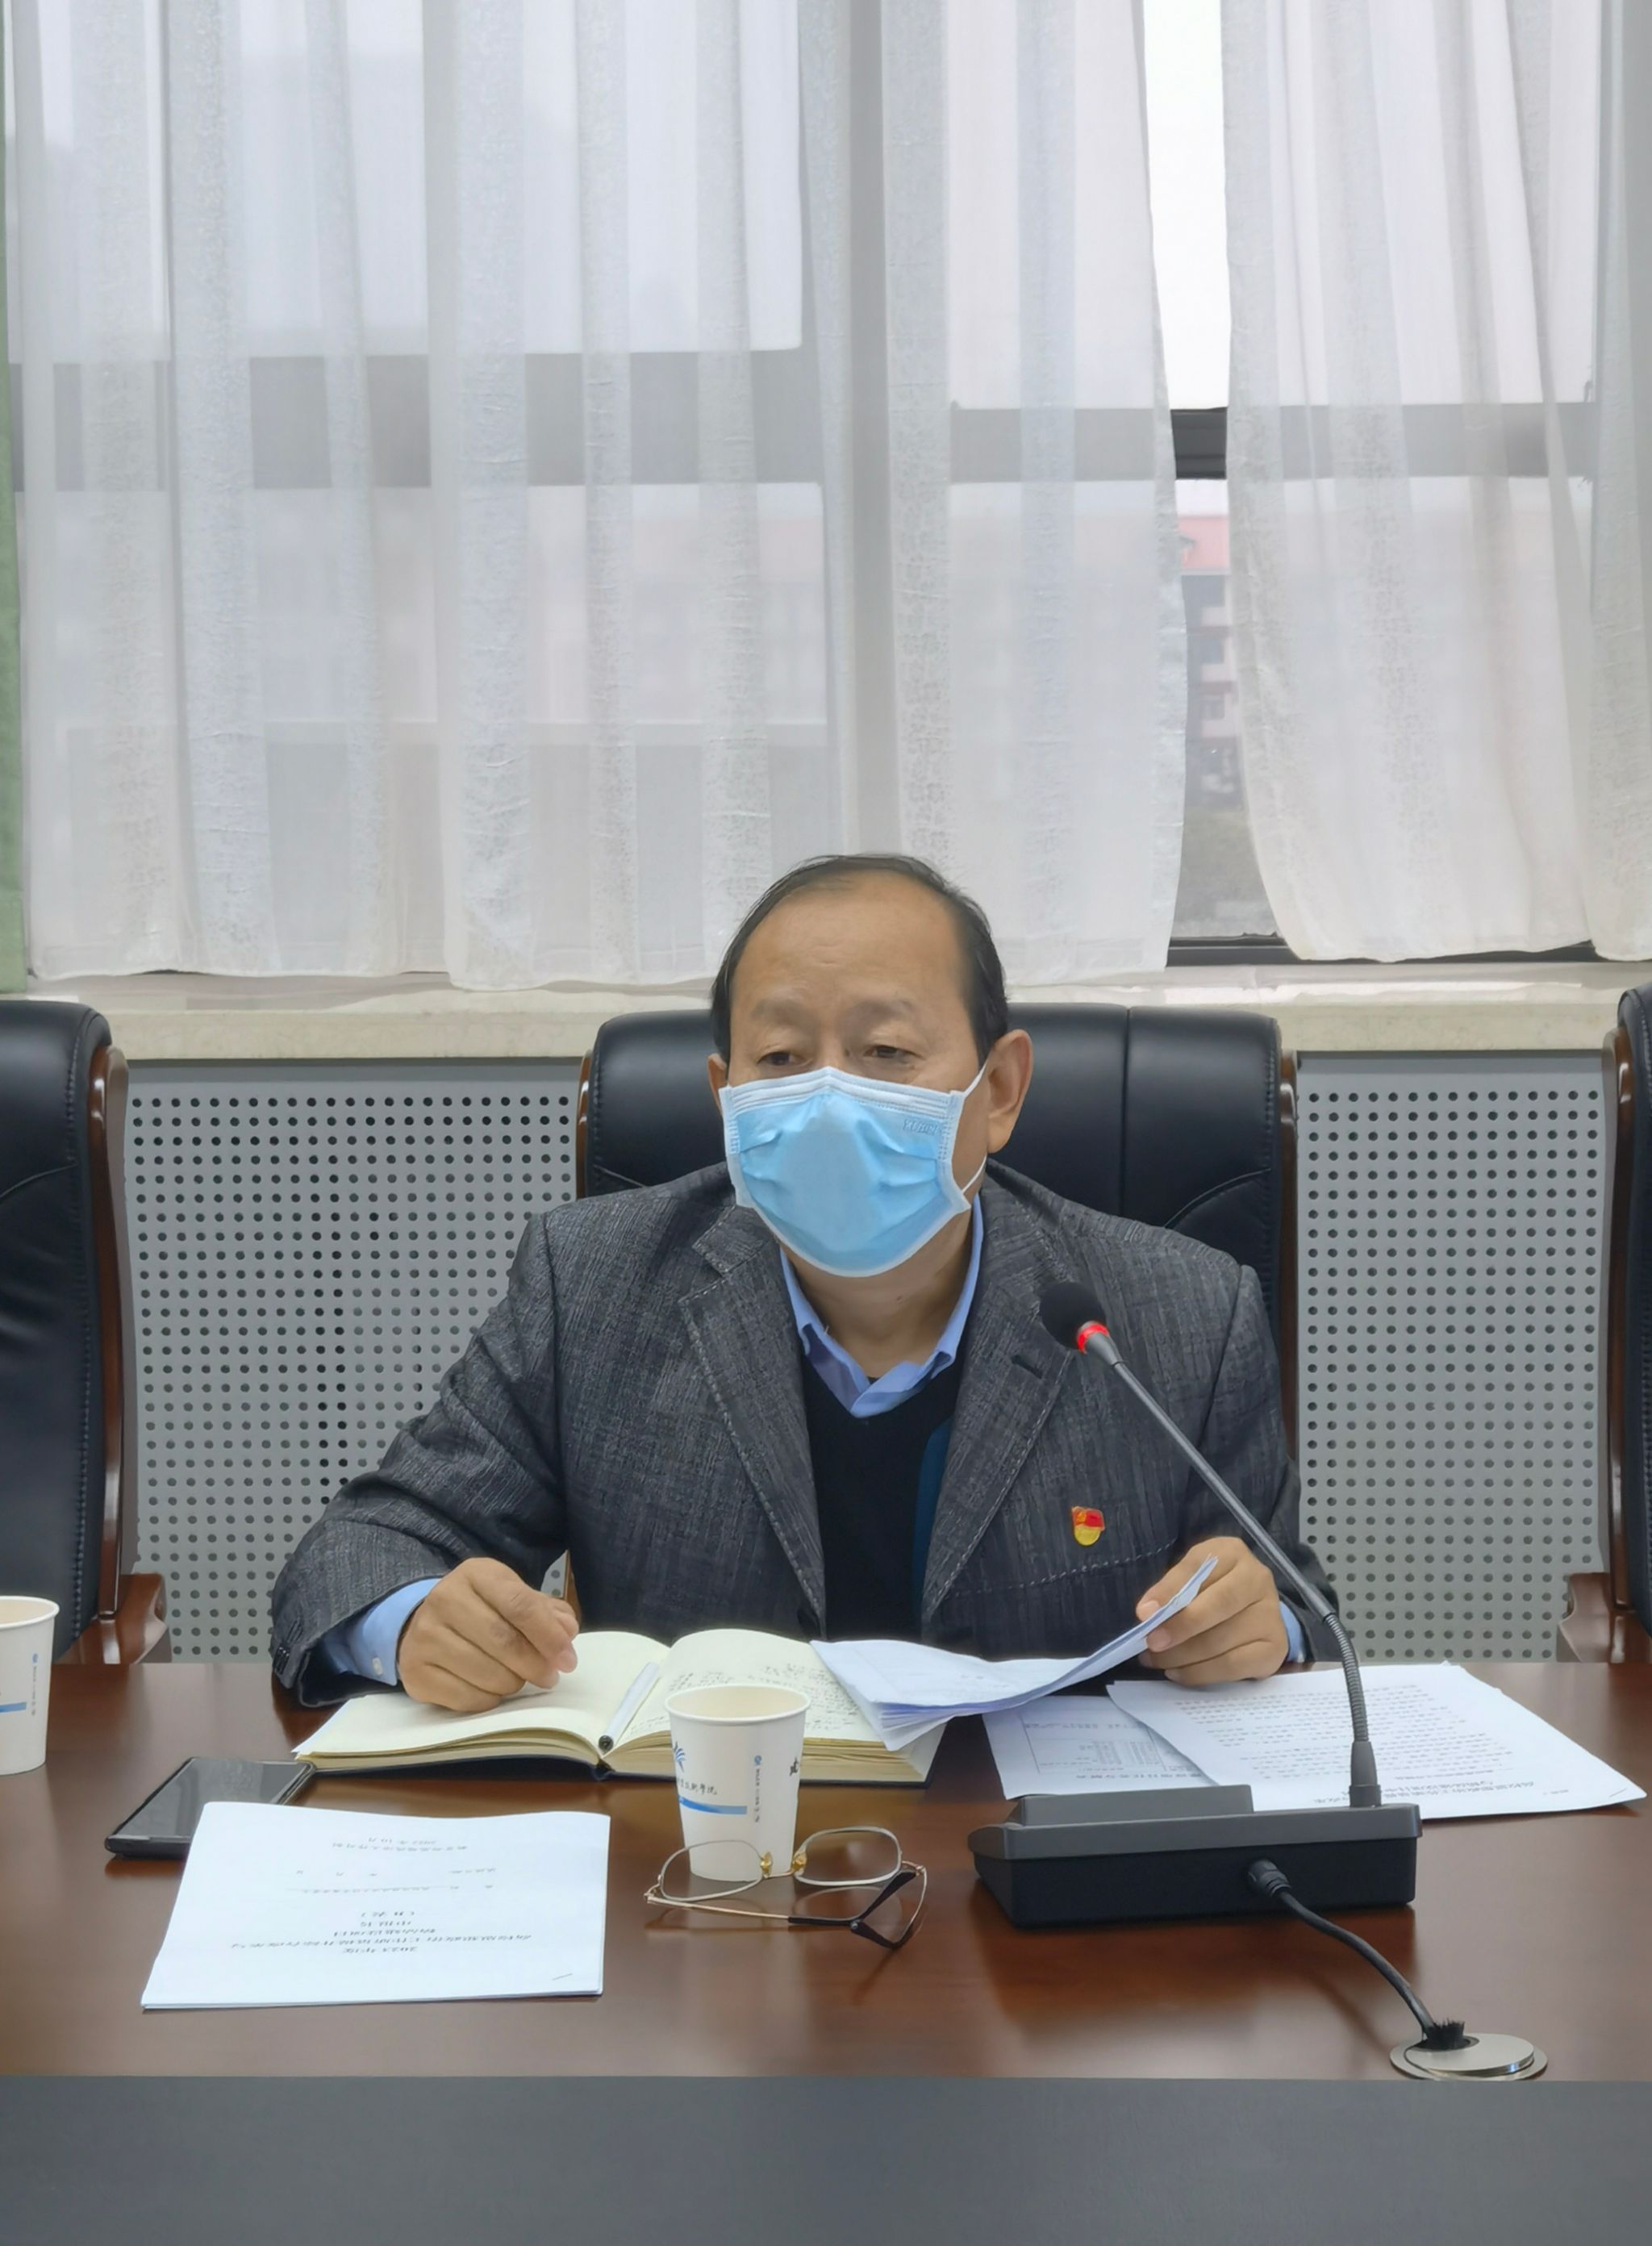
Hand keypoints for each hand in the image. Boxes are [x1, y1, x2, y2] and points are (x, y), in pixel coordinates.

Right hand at [397, 1557, 578, 1712]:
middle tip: (549, 1677)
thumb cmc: (483, 1610)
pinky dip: (489, 1700)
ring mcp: (424, 1636)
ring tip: (517, 1679)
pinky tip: (492, 1690)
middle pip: (503, 1640)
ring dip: (513, 1683)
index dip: (549, 1636)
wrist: (428, 1623)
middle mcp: (444, 1598)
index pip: (520, 1605)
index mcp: (476, 1574)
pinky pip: (465, 1697)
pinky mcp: (414, 1671)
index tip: (568, 1660)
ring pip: (486, 1673)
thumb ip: (546, 1613)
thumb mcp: (514, 1598)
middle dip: (535, 1664)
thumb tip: (566, 1632)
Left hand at [1134, 1537, 1288, 1684]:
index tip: (1144, 1613)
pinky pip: (1231, 1666)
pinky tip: (1178, 1672)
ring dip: (1181, 1656)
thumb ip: (1172, 1589)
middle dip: (1178, 1628)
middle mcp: (1258, 1580)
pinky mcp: (1274, 1649)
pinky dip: (1199, 1673)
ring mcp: (1270, 1616)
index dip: (1169, 1590)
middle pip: (1217, 1605)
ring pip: (1220, 1641)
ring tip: (1157, 1660)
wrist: (1254, 1611)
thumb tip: (1147, 1612)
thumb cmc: (1213, 1588)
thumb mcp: (1192, 1576)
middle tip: (1151, 1644)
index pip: (1199, 1568)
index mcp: (1233, 1553)